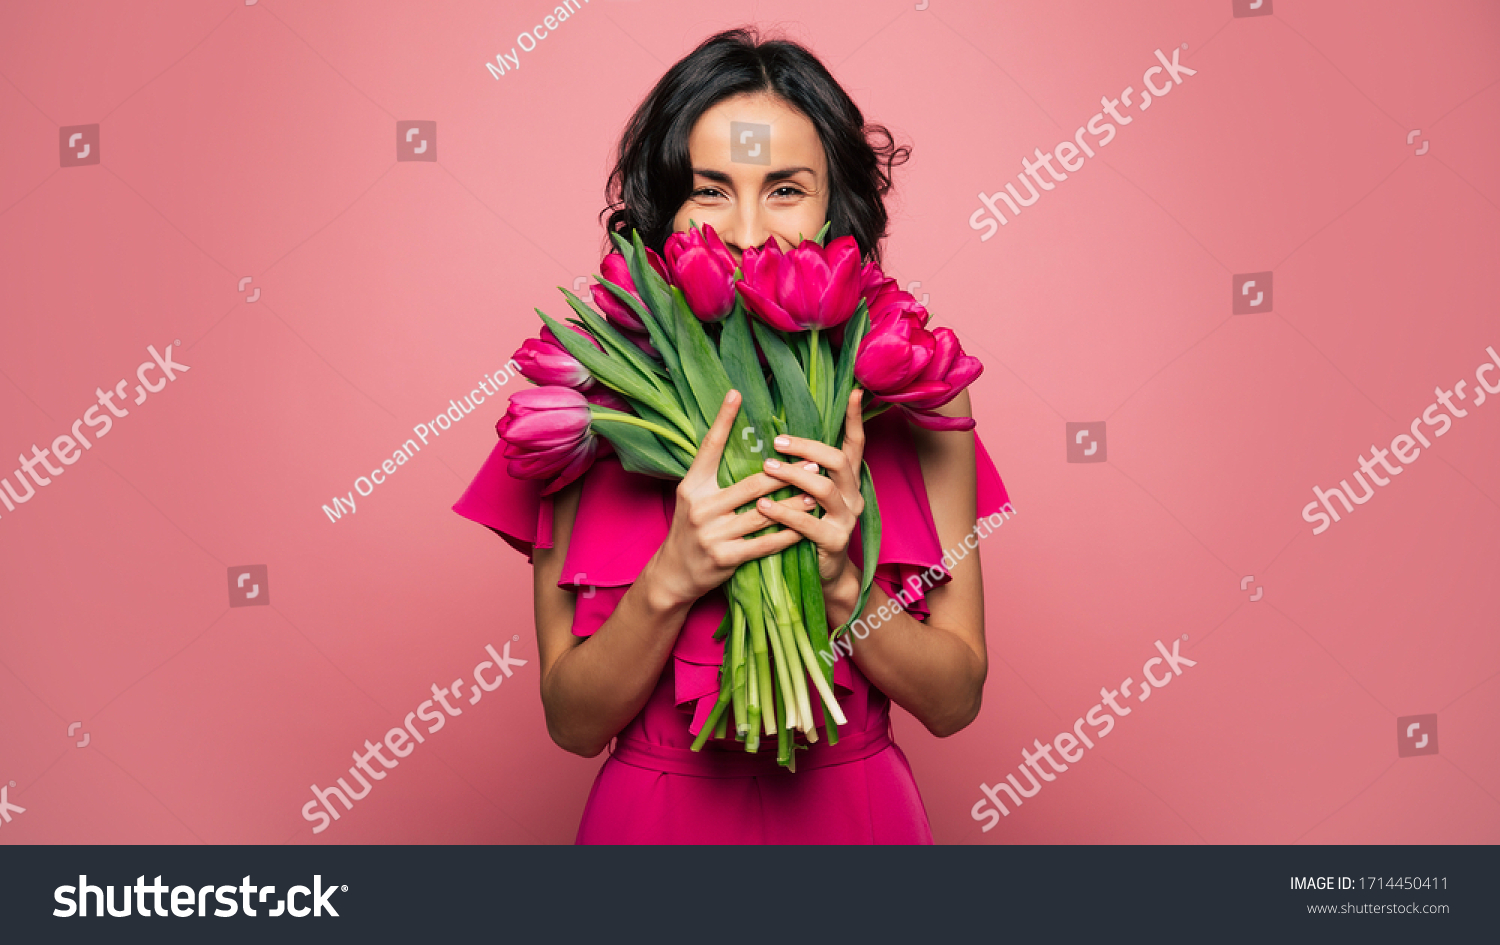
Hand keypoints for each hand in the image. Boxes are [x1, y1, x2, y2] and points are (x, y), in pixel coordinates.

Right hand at [641, 390, 811, 609]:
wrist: (675, 573)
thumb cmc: (692, 528)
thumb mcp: (694, 496)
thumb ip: (713, 474)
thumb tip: (744, 442)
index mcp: (692, 486)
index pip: (709, 447)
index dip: (723, 420)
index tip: (736, 394)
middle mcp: (701, 507)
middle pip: (751, 484)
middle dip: (785, 474)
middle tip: (813, 462)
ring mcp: (713, 534)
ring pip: (764, 514)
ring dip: (794, 504)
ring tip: (816, 494)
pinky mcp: (725, 557)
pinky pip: (764, 544)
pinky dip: (787, 535)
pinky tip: (805, 528)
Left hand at [755, 389, 866, 592]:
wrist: (822, 575)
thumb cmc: (808, 527)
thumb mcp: (809, 495)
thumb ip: (803, 469)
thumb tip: (778, 435)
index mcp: (848, 480)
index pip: (855, 444)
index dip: (855, 419)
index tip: (853, 392)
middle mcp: (853, 495)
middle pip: (837, 460)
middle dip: (807, 448)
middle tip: (776, 442)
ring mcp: (847, 519)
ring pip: (824, 488)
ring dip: (793, 476)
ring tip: (766, 468)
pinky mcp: (835, 542)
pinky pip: (809, 523)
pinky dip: (784, 513)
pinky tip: (763, 506)